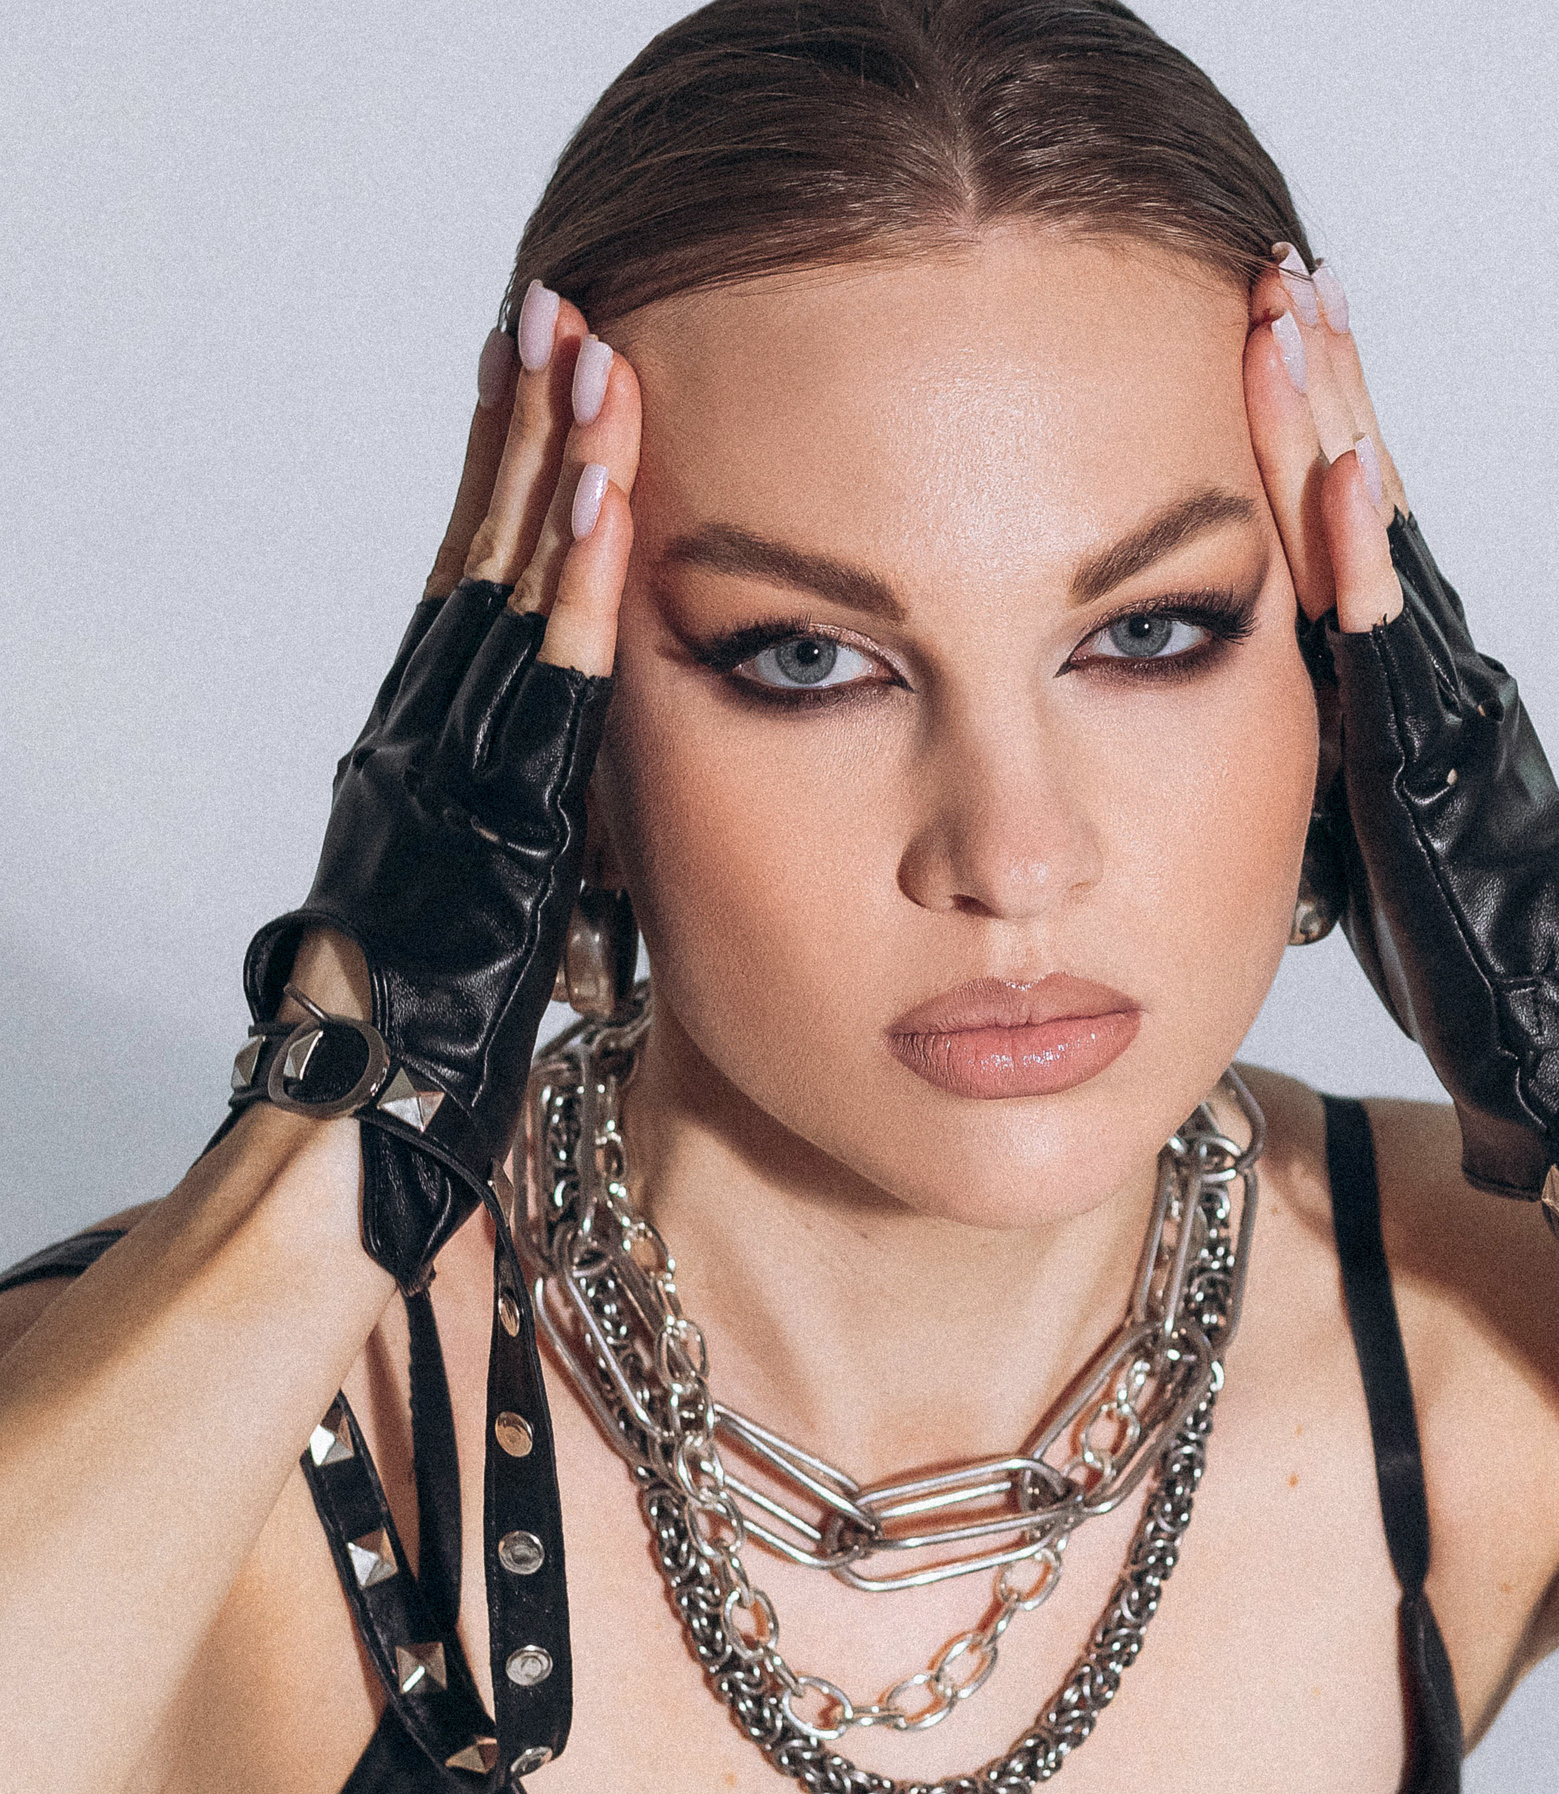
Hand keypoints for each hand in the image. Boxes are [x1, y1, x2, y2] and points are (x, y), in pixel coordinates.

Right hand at [239, 286, 642, 1285]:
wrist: (358, 1127)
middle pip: (484, 560)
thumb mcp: (488, 920)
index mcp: (436, 761)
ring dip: (552, 472)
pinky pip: (545, 681)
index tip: (539, 386)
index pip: (476, 596)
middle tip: (562, 309)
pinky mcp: (488, 814)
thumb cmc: (411, 1052)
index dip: (505, 486)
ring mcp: (452, 770)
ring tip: (589, 350)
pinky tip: (607, 495)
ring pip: (509, 594)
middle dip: (524, 434)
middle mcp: (431, 742)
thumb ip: (530, 845)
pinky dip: (574, 584)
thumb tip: (579, 818)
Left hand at [1243, 251, 1558, 1201]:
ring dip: (1336, 423)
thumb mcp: (1337, 823)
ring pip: (1376, 536)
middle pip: (1356, 496)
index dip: (1295, 432)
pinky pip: (1395, 634)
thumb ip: (1297, 750)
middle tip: (1274, 273)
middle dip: (1316, 385)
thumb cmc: (1443, 938)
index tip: (1251, 332)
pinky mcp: (1435, 748)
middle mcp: (1412, 664)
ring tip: (1296, 313)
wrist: (1538, 1022)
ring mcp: (1431, 694)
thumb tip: (1202, 722)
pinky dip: (1371, 549)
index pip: (1328, 528)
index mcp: (1378, 678)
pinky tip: (1349, 468)